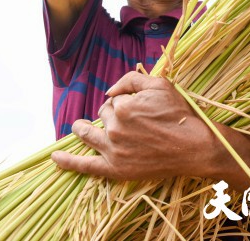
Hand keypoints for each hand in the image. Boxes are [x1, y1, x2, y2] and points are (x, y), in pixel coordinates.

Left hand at [51, 71, 216, 179]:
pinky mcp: (115, 169)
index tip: (138, 106)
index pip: (114, 100)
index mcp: (124, 107)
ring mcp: (113, 150)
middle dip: (111, 114)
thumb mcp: (160, 85)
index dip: (124, 101)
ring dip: (81, 129)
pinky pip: (85, 166)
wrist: (194, 146)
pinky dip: (68, 162)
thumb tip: (110, 90)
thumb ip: (131, 79)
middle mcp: (115, 129)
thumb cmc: (180, 114)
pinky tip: (55, 159)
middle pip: (103, 116)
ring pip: (89, 135)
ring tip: (78, 127)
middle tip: (130, 119)